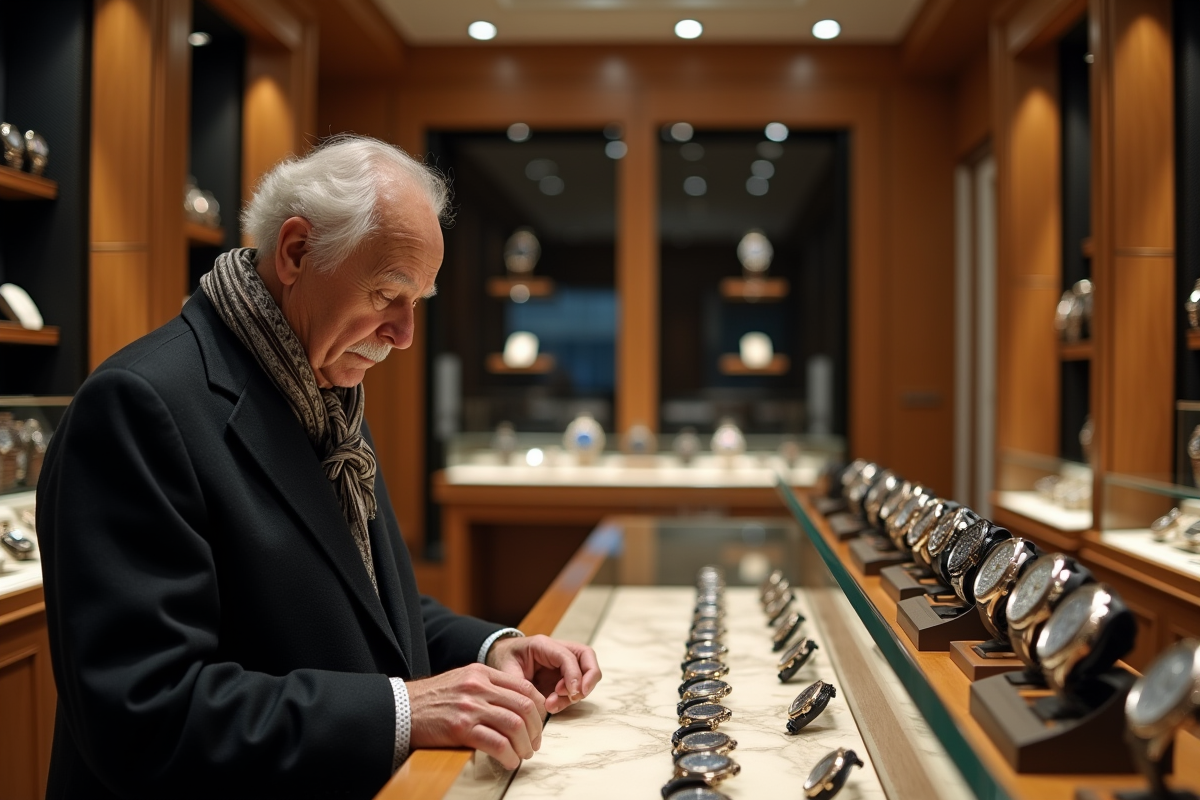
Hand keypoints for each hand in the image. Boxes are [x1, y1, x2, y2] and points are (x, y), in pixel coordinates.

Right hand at [407, 663, 544, 769]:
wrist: (400, 709)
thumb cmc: (431, 700)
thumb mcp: (461, 681)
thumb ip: (487, 687)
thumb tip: (515, 705)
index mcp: (481, 673)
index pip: (524, 686)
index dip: (538, 707)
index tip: (538, 723)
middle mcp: (478, 686)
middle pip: (524, 706)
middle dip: (535, 729)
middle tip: (534, 743)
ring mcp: (470, 707)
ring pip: (514, 725)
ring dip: (525, 745)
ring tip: (523, 754)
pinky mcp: (460, 728)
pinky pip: (497, 743)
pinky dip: (509, 755)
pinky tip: (509, 761)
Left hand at [487, 635, 601, 713]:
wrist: (500, 659)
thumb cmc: (503, 661)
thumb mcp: (506, 671)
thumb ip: (519, 684)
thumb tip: (536, 702)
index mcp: (543, 645)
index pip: (568, 656)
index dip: (574, 674)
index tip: (571, 693)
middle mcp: (557, 651)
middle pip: (587, 657)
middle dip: (589, 678)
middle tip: (576, 696)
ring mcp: (562, 664)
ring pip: (585, 673)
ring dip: (575, 693)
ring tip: (551, 705)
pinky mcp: (562, 677)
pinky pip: (576, 687)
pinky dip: (569, 699)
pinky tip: (551, 706)